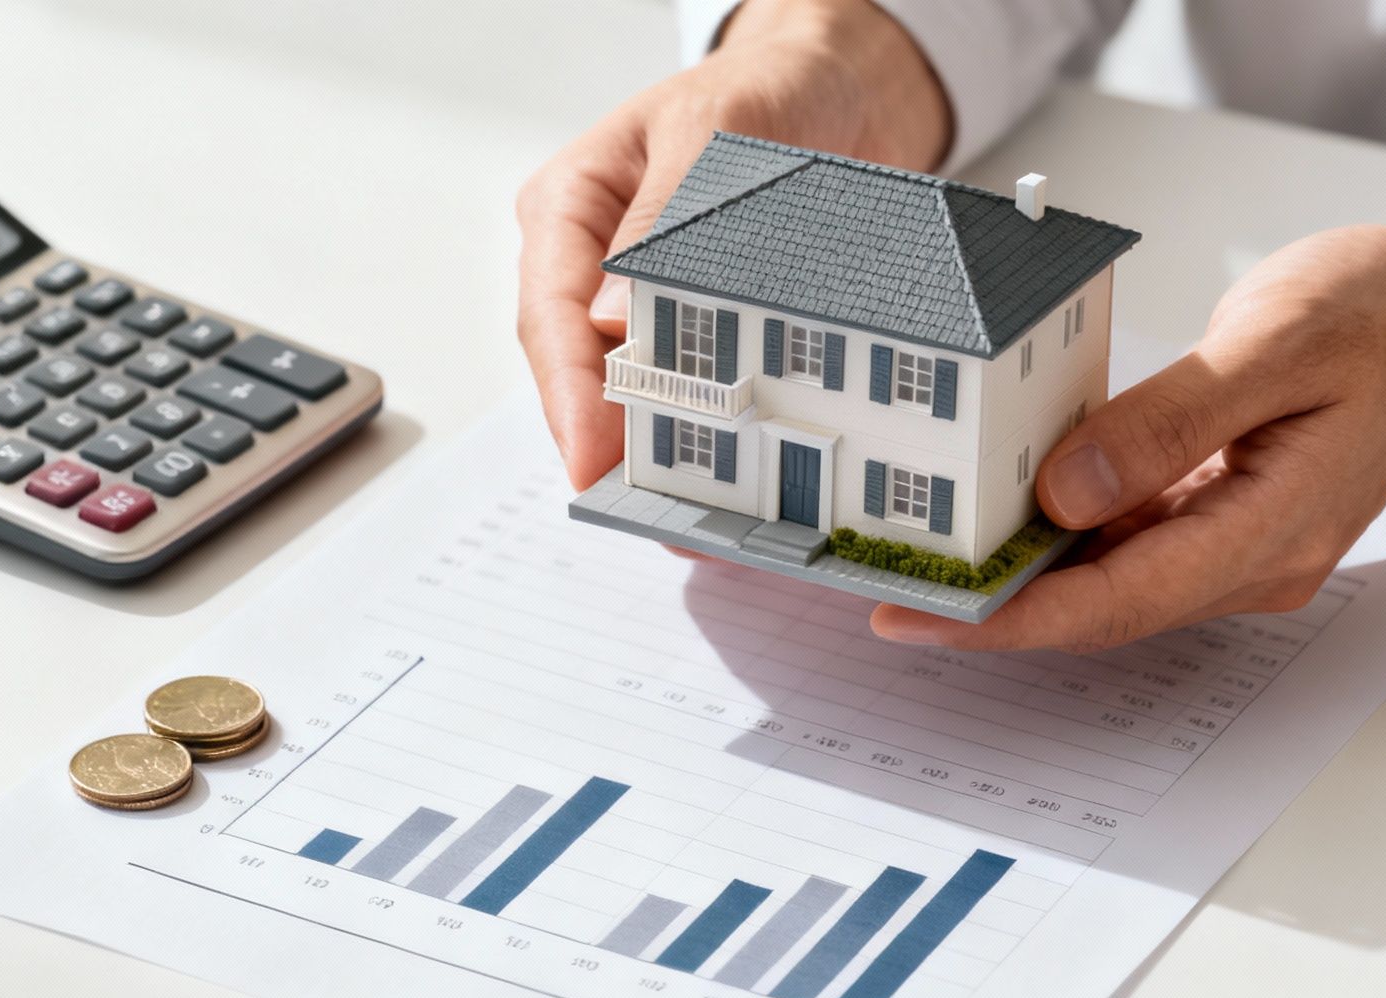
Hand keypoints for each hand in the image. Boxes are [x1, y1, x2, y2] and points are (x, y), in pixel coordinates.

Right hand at [516, 0, 949, 488]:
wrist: (835, 89)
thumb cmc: (765, 91)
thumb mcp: (715, 131)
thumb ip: (665, 215)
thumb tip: (614, 315)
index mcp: (570, 205)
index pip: (550, 312)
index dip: (569, 396)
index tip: (590, 459)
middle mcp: (590, 261)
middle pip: (579, 371)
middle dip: (610, 444)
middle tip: (646, 511)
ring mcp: (636, 301)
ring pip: (627, 395)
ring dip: (656, 456)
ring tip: (688, 519)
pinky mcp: (692, 328)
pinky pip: (686, 392)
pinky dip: (703, 438)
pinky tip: (726, 483)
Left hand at [872, 214, 1385, 651]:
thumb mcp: (1277, 342)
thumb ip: (1170, 422)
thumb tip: (1065, 493)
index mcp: (1268, 531)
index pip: (1109, 603)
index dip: (1002, 619)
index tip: (916, 614)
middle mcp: (1250, 559)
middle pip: (1095, 605)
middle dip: (987, 605)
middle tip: (883, 583)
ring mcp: (1237, 544)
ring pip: (1105, 577)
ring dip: (1016, 572)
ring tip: (918, 551)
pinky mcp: (1221, 516)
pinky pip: (1126, 541)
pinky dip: (1059, 531)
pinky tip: (1000, 508)